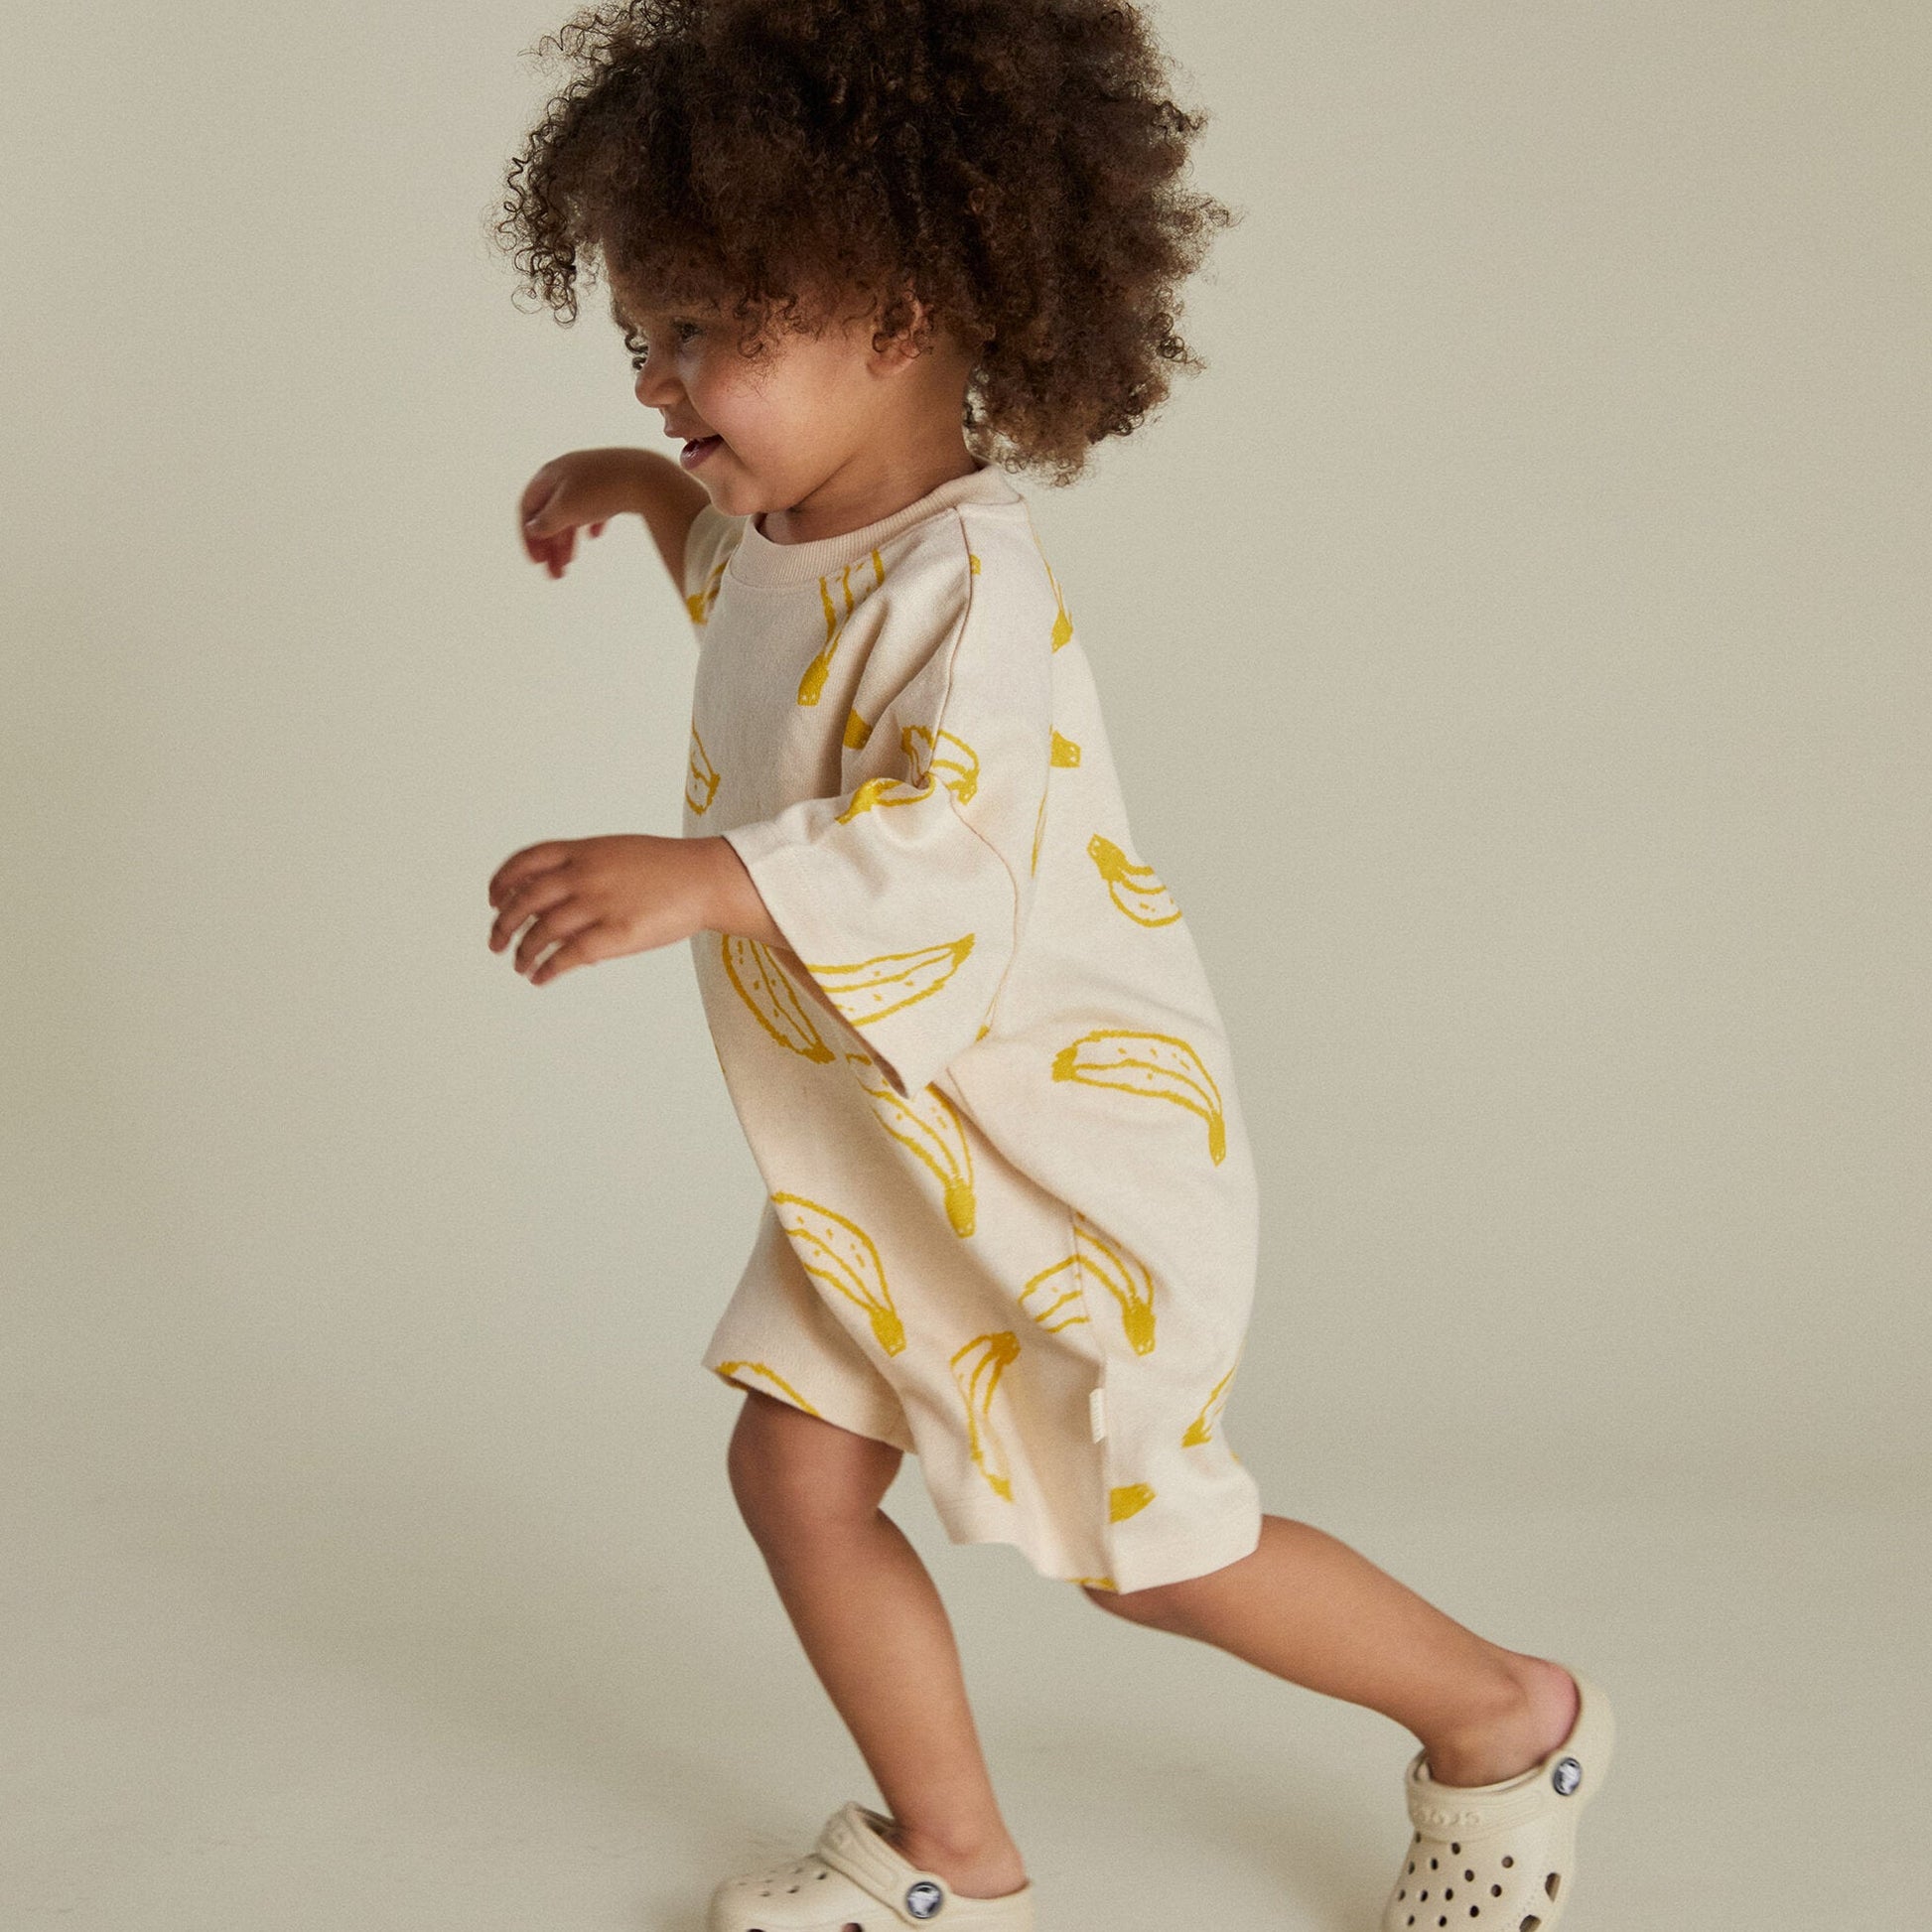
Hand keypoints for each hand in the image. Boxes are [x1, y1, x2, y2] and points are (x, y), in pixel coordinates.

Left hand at [486, 833, 720, 984]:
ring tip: (520, 965)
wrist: (707, 879)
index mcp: (584, 851)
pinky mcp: (616, 934)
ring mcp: (599, 904)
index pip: (526, 862)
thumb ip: (583, 867)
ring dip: (523, 952)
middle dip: (503, 924)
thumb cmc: (668, 867)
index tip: (493, 900)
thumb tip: (556, 895)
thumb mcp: (617, 852)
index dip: (502, 882)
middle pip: (526, 900)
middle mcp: (585, 875)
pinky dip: (548, 969)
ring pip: (542, 931)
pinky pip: (569, 956)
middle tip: (496, 942)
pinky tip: (541, 977)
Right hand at [518, 447, 654, 579]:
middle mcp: (568, 471)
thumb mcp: (565, 510)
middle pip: (550, 513)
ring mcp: (592, 476)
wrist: (647, 477)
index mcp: (550, 474)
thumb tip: (532, 529)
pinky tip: (596, 535)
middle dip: (550, 546)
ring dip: (568, 541)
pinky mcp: (614, 483)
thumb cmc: (601, 491)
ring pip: (572, 513)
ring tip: (570, 564)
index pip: (528, 507)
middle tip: (555, 575)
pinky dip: (591, 522)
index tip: (536, 562)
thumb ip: (546, 522)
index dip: (528, 536)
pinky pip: (596, 506)